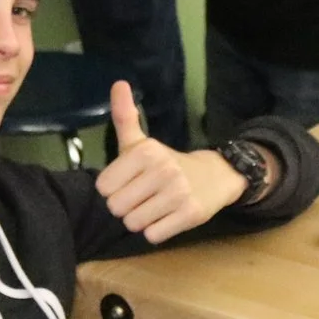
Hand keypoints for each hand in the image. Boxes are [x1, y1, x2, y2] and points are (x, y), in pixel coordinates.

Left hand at [94, 82, 242, 242]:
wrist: (215, 176)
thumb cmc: (166, 162)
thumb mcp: (143, 142)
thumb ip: (125, 116)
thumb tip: (118, 82)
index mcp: (146, 151)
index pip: (104, 187)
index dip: (114, 188)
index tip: (130, 182)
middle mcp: (163, 170)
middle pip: (116, 208)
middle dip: (126, 206)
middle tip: (143, 196)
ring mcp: (178, 193)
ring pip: (134, 224)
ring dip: (141, 220)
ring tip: (156, 206)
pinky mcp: (191, 215)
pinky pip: (153, 236)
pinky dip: (157, 231)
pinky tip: (168, 217)